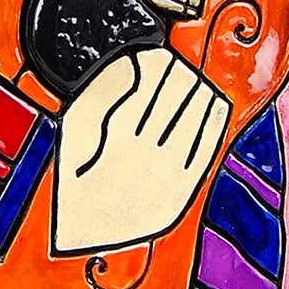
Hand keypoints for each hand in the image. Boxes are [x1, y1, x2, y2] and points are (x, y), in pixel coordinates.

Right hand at [54, 48, 230, 253]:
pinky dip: (212, 115)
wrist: (85, 233)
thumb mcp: (75, 127)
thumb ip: (103, 90)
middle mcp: (148, 152)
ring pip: (198, 112)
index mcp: (117, 133)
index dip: (158, 59)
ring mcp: (170, 171)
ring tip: (190, 80)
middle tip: (173, 63)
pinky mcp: (185, 187)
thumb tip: (135, 61)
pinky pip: (210, 140)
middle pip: (179, 91)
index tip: (155, 54)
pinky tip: (210, 101)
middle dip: (177, 70)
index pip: (153, 78)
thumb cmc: (76, 174)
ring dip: (196, 88)